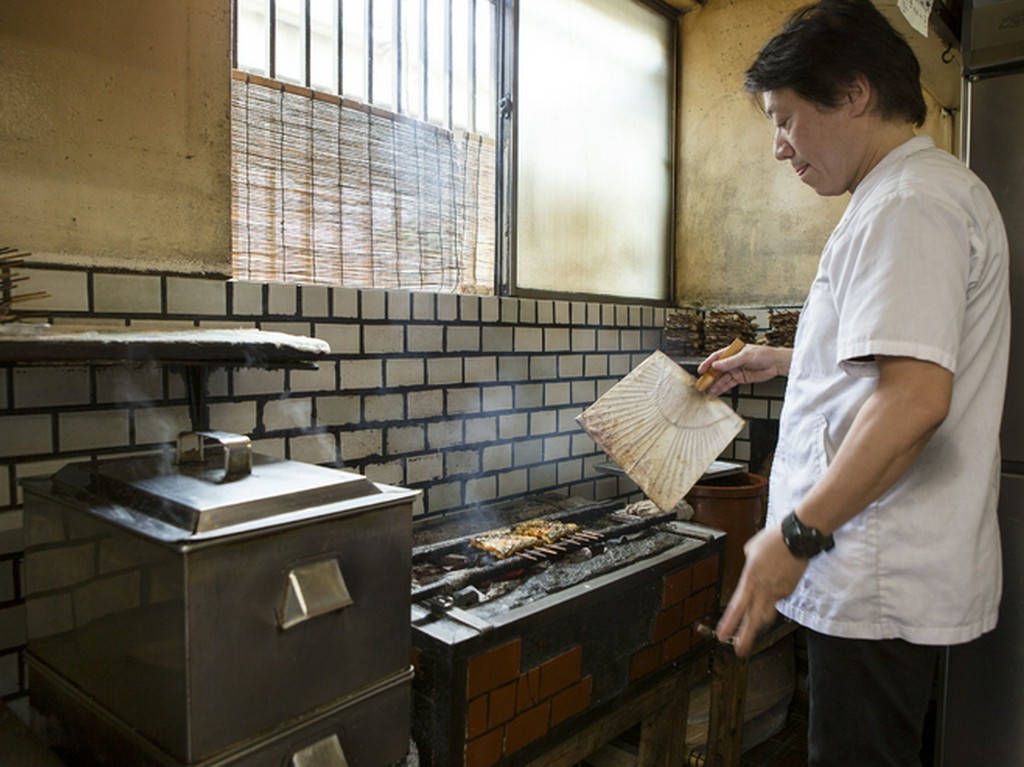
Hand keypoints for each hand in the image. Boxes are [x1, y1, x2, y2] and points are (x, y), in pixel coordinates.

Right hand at [696, 344, 790, 395]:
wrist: (776, 364)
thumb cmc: (764, 355)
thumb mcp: (745, 357)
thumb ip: (730, 362)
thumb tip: (716, 365)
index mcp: (732, 351)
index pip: (716, 357)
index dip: (707, 364)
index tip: (701, 370)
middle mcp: (732, 361)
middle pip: (717, 369)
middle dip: (710, 377)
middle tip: (702, 384)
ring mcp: (736, 370)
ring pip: (722, 378)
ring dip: (715, 384)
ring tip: (708, 390)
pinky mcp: (740, 378)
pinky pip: (729, 384)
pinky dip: (723, 388)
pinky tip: (717, 391)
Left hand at [714, 526, 806, 656]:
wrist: (797, 538)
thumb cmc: (773, 541)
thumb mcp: (751, 550)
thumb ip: (747, 565)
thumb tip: (750, 573)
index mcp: (750, 580)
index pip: (737, 607)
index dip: (729, 624)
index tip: (722, 636)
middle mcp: (763, 590)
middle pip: (753, 620)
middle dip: (745, 638)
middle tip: (738, 651)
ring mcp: (778, 592)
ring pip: (767, 614)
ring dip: (758, 624)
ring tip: (751, 632)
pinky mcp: (789, 590)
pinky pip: (778, 599)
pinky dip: (773, 600)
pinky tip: (773, 590)